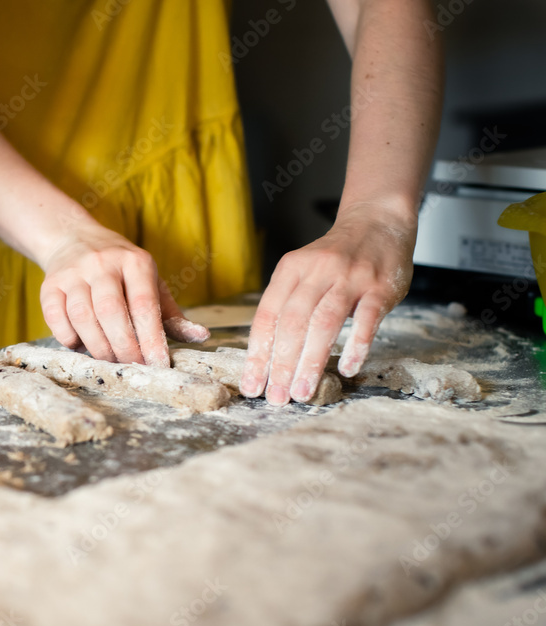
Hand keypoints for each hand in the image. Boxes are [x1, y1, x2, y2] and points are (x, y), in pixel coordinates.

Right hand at [39, 223, 208, 367]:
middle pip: (111, 313)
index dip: (151, 338)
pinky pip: (55, 317)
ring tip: (109, 360)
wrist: (73, 239)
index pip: (144, 304)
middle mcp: (102, 263)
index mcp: (135, 262)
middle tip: (133, 367)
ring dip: (97, 346)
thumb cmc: (121, 271)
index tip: (158, 364)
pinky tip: (80, 345)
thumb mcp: (150, 283)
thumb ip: (172, 314)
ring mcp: (73, 272)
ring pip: (82, 317)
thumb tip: (201, 336)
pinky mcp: (49, 284)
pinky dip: (68, 337)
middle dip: (124, 347)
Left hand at [241, 202, 415, 404]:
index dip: (257, 353)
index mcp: (290, 269)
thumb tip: (266, 355)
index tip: (252, 384)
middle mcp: (317, 271)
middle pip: (292, 323)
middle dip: (281, 365)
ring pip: (324, 323)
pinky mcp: (380, 286)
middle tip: (276, 397)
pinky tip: (347, 368)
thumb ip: (287, 304)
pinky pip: (367, 319)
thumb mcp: (302, 271)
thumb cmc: (336, 256)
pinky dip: (357, 345)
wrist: (377, 221)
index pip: (267, 316)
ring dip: (310, 361)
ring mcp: (350, 277)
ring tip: (301, 392)